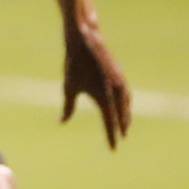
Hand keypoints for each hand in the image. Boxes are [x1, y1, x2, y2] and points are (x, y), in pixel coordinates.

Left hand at [60, 26, 129, 148]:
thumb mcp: (69, 87)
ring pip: (126, 104)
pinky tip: (124, 105)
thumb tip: (62, 122)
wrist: (86, 40)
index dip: (111, 137)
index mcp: (104, 98)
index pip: (109, 123)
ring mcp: (121, 82)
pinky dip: (126, 102)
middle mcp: (116, 91)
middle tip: (122, 138)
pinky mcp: (120, 74)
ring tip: (125, 125)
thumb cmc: (74, 65)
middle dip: (121, 127)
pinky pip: (126, 93)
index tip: (113, 148)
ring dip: (126, 115)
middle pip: (121, 115)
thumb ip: (68, 107)